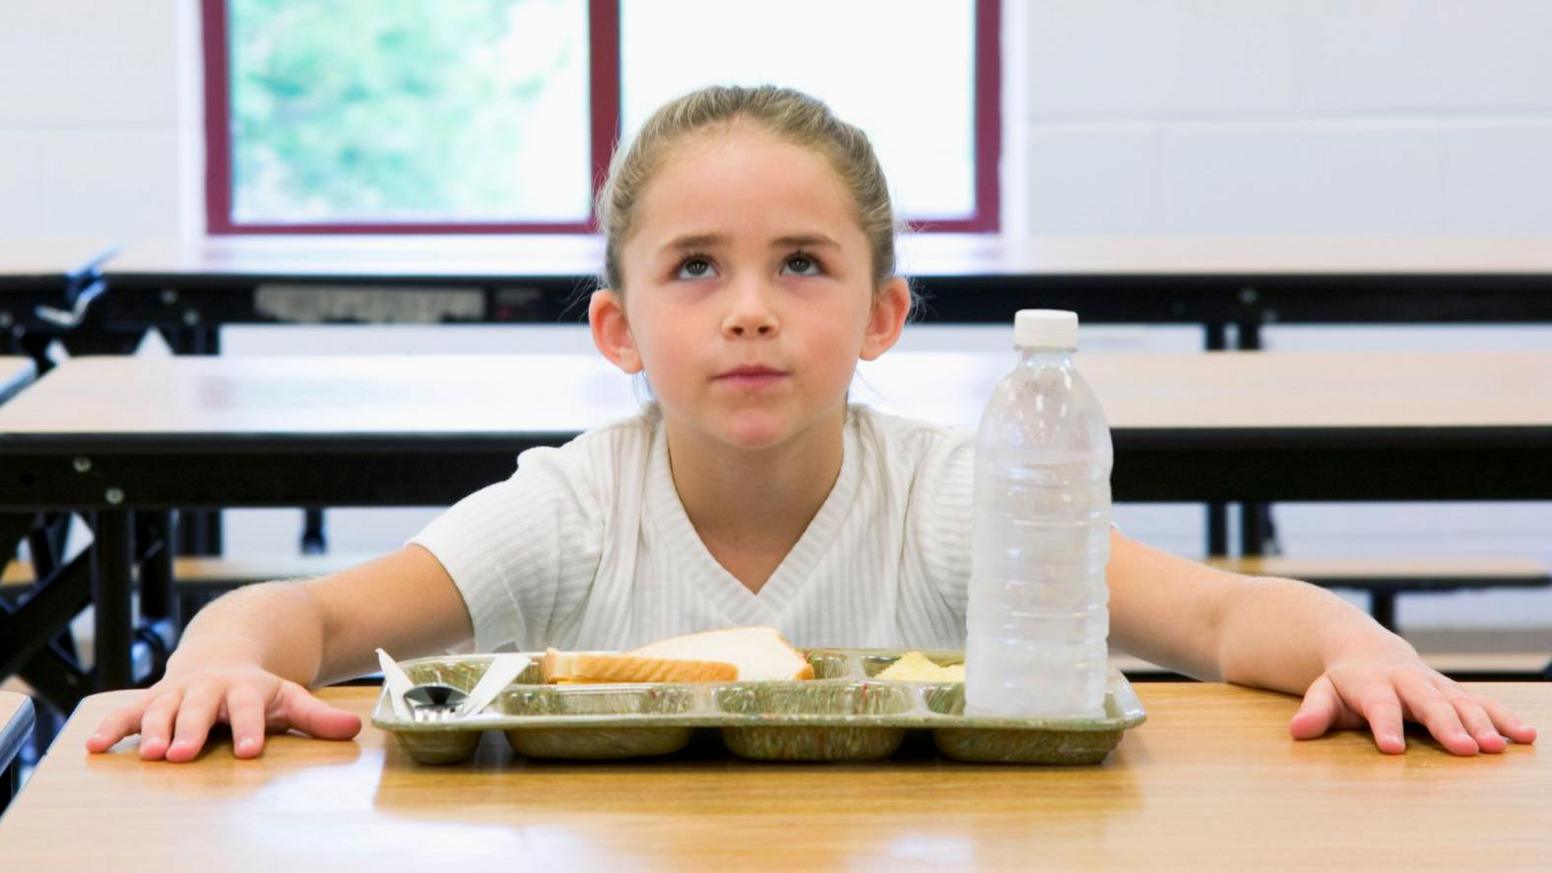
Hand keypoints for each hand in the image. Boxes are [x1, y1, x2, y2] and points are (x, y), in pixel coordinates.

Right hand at [86, 665, 361, 761]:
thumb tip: (355, 730)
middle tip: (185, 754)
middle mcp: (208, 688)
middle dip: (192, 729)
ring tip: (148, 754)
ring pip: (162, 709)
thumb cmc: (257, 687)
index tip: (249, 751)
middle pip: (200, 708)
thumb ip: (317, 716)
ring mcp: (178, 692)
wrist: (224, 650)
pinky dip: (111, 728)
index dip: (250, 728)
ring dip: (153, 730)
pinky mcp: (152, 700)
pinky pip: (128, 713)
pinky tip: (94, 748)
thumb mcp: (290, 697)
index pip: (251, 708)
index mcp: (246, 687)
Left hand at [1288, 652, 1536, 754]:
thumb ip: (1314, 712)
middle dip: (1446, 725)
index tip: (1393, 748)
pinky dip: (1504, 717)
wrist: (1366, 648)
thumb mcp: (1323, 692)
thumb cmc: (1344, 682)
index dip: (1385, 725)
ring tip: (1496, 748)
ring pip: (1461, 702)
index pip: (1378, 705)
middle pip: (1428, 702)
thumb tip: (1296, 732)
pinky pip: (1483, 703)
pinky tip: (1525, 736)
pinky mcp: (1453, 691)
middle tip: (1463, 750)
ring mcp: (1434, 685)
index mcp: (1371, 683)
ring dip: (1481, 724)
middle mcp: (1407, 681)